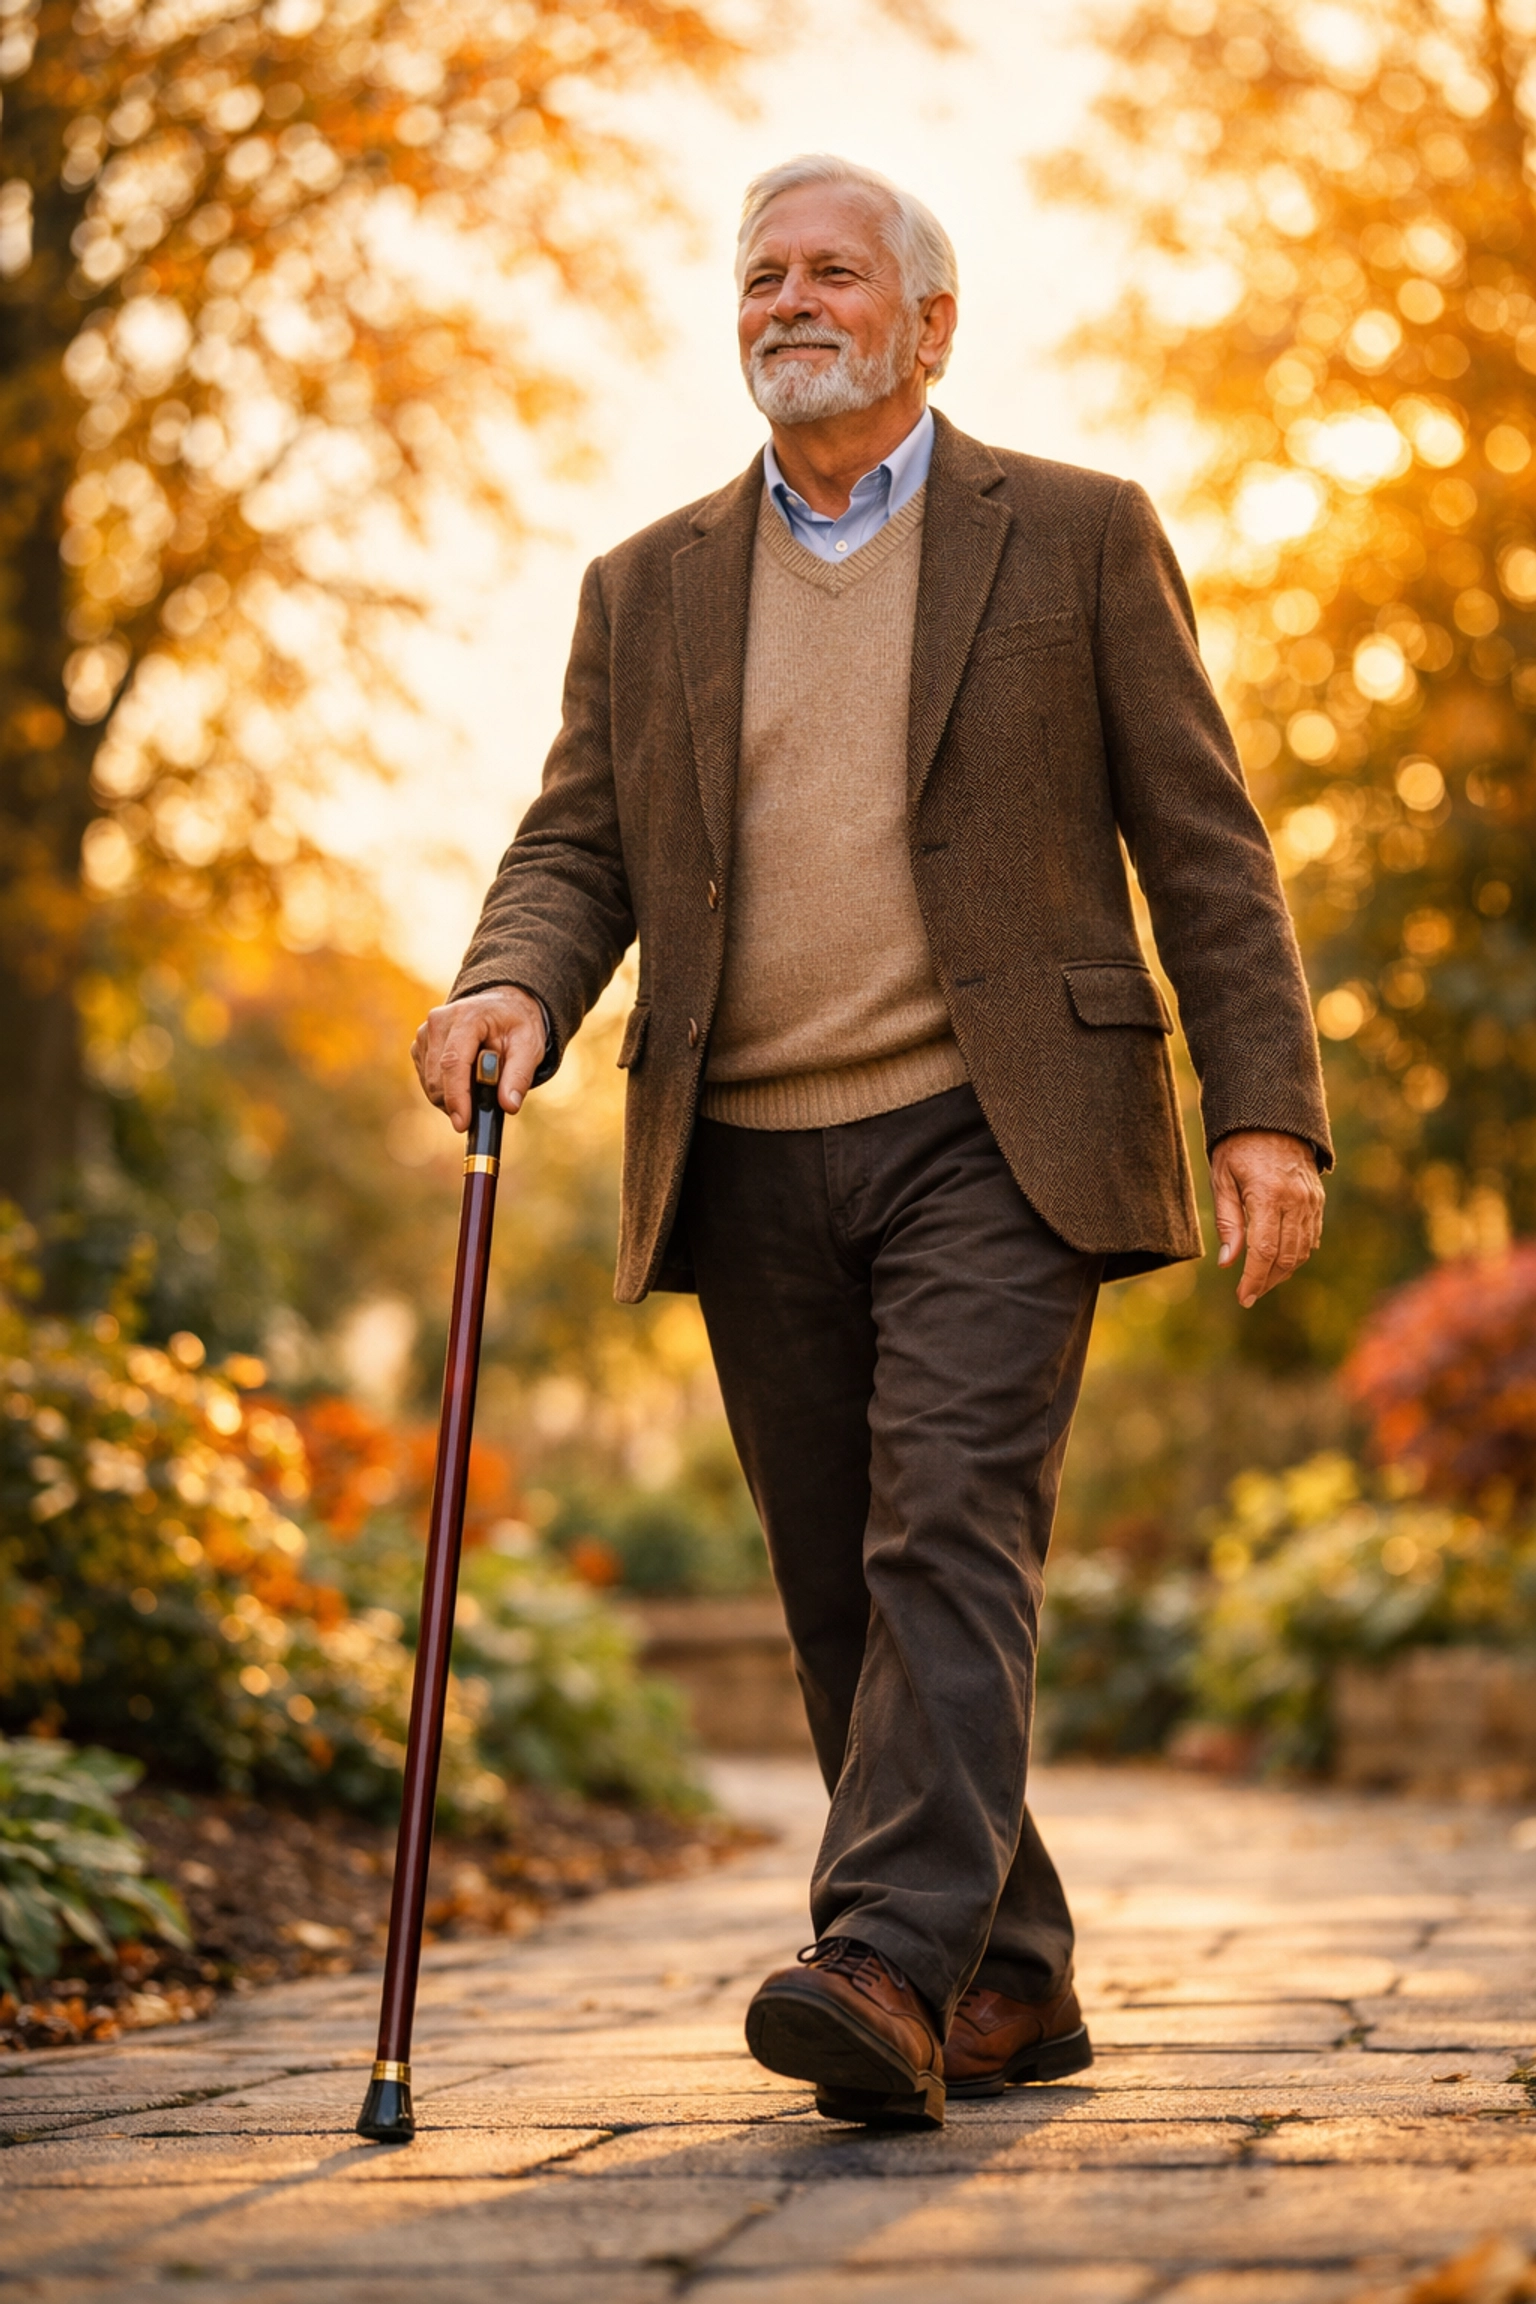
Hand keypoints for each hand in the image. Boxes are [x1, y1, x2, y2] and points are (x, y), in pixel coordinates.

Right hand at [412, 986, 546, 1133]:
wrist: (500, 1007)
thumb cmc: (515, 1026)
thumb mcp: (529, 1046)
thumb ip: (519, 1076)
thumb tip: (509, 1106)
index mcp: (467, 1017)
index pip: (453, 1062)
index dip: (457, 1096)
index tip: (462, 1123)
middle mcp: (439, 1022)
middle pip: (437, 1078)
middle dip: (458, 1101)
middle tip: (486, 1101)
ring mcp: (425, 1033)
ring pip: (431, 1084)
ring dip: (453, 1096)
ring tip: (479, 1081)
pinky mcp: (419, 1046)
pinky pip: (428, 1081)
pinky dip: (446, 1089)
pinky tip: (465, 1078)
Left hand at [1211, 1130, 1324, 1308]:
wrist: (1271, 1116)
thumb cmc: (1237, 1147)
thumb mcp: (1222, 1179)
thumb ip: (1228, 1222)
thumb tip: (1228, 1263)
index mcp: (1268, 1196)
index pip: (1264, 1252)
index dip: (1254, 1279)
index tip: (1243, 1297)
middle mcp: (1295, 1200)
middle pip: (1286, 1257)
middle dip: (1267, 1281)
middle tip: (1249, 1295)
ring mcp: (1311, 1200)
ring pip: (1302, 1251)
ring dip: (1283, 1272)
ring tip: (1262, 1282)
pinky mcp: (1317, 1199)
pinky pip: (1311, 1236)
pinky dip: (1297, 1254)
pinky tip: (1280, 1262)